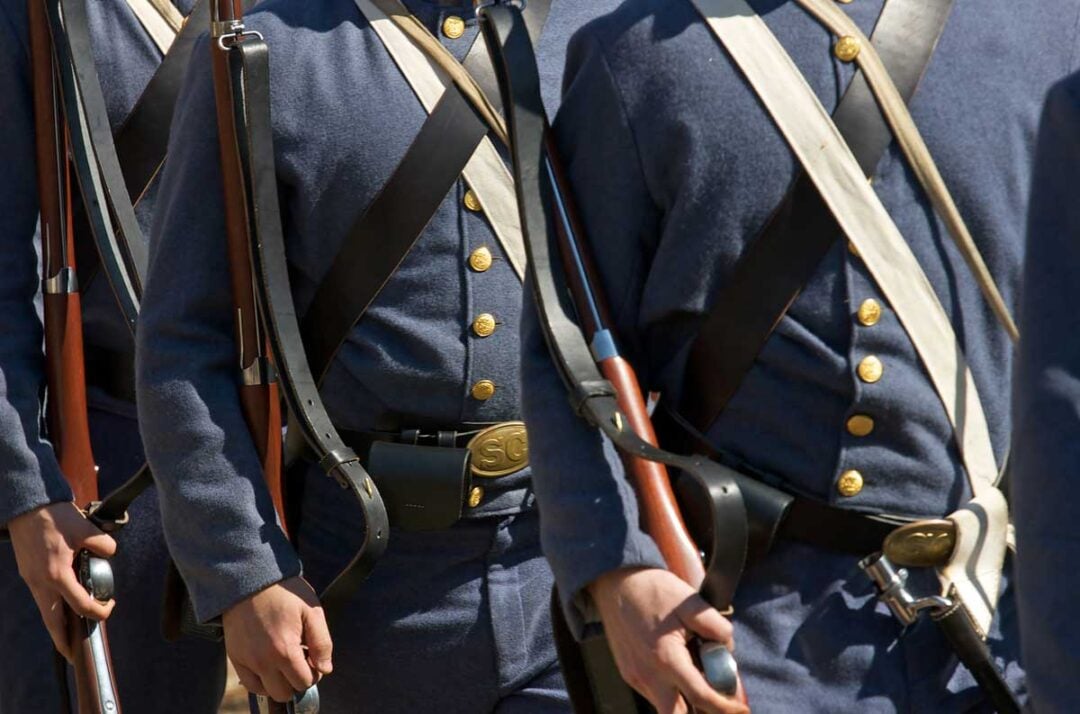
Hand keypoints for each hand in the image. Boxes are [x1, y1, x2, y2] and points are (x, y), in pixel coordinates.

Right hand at [8, 502, 116, 660]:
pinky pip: (41, 598)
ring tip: (69, 639)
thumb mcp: (86, 528)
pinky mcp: (29, 573)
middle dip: (63, 642)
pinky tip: (61, 610)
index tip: (110, 607)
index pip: (80, 605)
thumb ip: (103, 545)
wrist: (26, 505)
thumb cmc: (55, 516)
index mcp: (56, 575)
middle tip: (74, 656)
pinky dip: (51, 609)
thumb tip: (110, 554)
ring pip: (44, 611)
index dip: (98, 611)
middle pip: (52, 622)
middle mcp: (41, 582)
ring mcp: (32, 579)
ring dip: (56, 626)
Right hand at [223, 576, 331, 702]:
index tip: (313, 656)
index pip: (305, 682)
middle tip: (300, 658)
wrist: (251, 578)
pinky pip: (250, 683)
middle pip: (285, 692)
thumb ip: (322, 643)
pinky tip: (270, 663)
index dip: (314, 672)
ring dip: (279, 681)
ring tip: (284, 659)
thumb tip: (325, 669)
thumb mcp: (312, 611)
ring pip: (267, 691)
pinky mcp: (235, 656)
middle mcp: (262, 661)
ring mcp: (246, 660)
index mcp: (285, 650)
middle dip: (297, 680)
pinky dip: (262, 680)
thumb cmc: (285, 592)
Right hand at [588, 567, 748, 713]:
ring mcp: (635, 676)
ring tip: (697, 675)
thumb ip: (716, 628)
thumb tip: (727, 649)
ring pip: (665, 707)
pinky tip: (679, 667)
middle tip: (717, 700)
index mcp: (666, 658)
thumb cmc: (652, 590)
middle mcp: (647, 675)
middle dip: (700, 713)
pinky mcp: (629, 673)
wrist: (616, 582)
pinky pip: (653, 694)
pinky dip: (671, 690)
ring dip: (685, 701)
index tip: (740, 708)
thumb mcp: (691, 602)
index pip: (701, 697)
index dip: (725, 707)